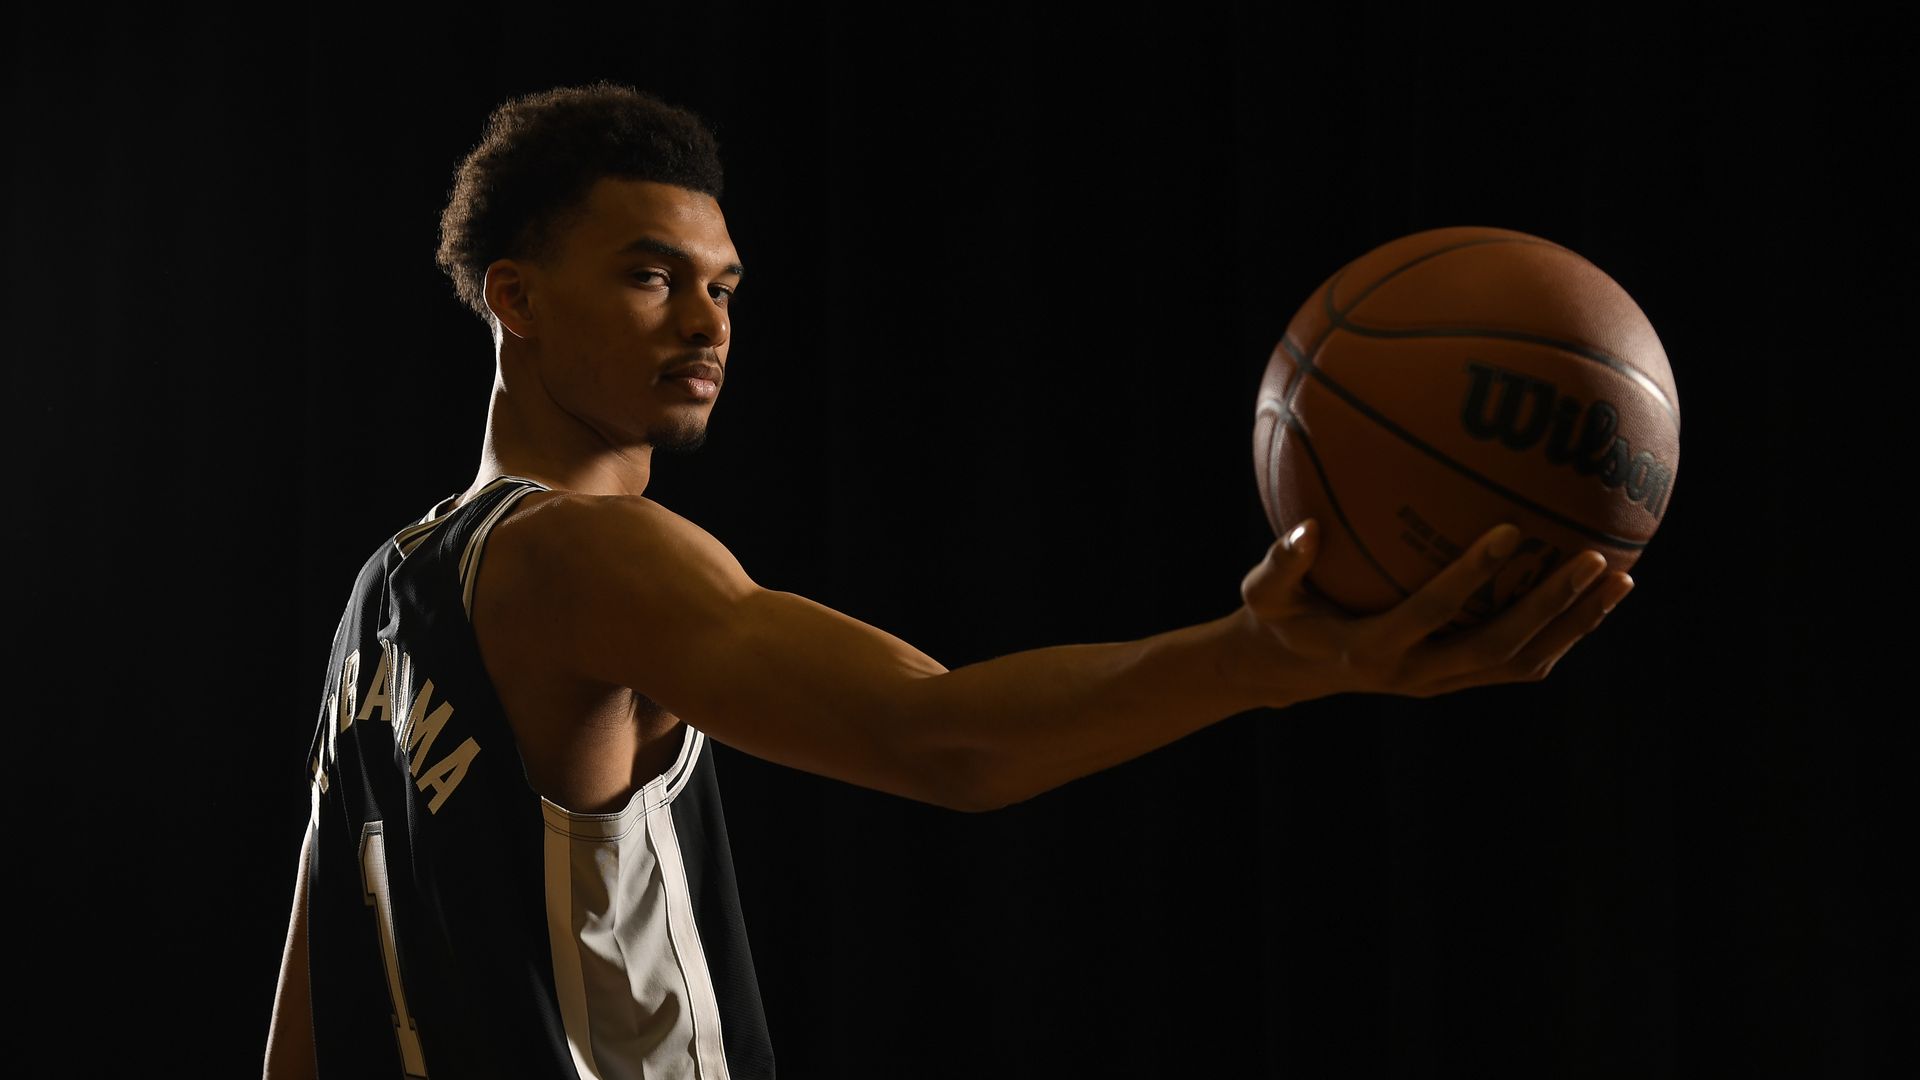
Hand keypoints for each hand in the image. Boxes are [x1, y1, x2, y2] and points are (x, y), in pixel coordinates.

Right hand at [1238, 519, 1634, 701]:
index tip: (1510, 531)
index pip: (1432, 613)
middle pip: (1498, 648)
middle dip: (1552, 607)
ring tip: (1622, 579)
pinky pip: (1521, 663)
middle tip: (1596, 561)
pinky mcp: (1458, 680)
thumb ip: (1281, 562)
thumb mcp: (1264, 592)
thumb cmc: (1279, 618)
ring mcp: (1443, 683)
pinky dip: (1562, 633)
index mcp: (1372, 649)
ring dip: (1575, 625)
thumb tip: (1306, 528)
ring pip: (1523, 663)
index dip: (1472, 577)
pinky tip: (1594, 593)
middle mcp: (1416, 675)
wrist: (1292, 670)